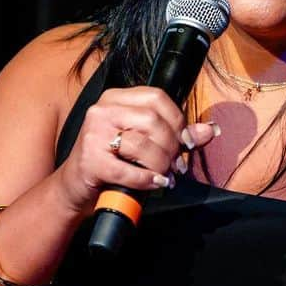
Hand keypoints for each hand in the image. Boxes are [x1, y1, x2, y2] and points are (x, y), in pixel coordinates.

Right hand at [55, 85, 217, 213]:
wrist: (75, 187)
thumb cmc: (112, 162)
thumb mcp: (144, 143)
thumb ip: (176, 135)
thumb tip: (210, 130)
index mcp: (116, 98)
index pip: (157, 97)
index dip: (177, 120)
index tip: (185, 142)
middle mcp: (102, 110)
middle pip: (152, 121)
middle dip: (171, 146)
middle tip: (175, 164)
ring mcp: (93, 134)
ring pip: (142, 144)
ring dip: (161, 164)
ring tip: (165, 175)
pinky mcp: (89, 160)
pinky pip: (128, 170)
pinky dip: (146, 179)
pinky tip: (154, 182)